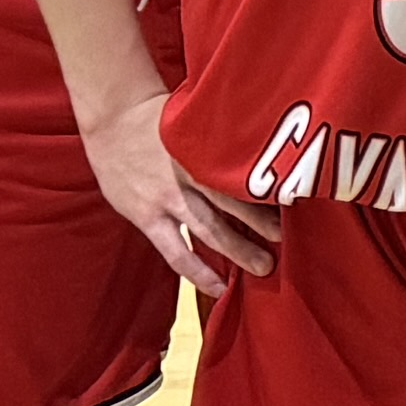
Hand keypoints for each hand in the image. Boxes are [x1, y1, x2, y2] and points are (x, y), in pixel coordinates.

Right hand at [80, 90, 277, 292]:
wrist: (112, 120)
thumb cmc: (160, 119)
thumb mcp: (194, 120)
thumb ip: (220, 139)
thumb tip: (259, 146)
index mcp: (202, 148)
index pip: (239, 171)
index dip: (265, 188)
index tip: (293, 200)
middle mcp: (187, 174)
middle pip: (230, 202)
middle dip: (260, 224)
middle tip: (286, 241)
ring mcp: (166, 199)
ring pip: (208, 230)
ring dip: (237, 250)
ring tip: (263, 267)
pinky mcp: (146, 217)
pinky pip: (175, 251)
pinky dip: (197, 270)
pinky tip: (216, 286)